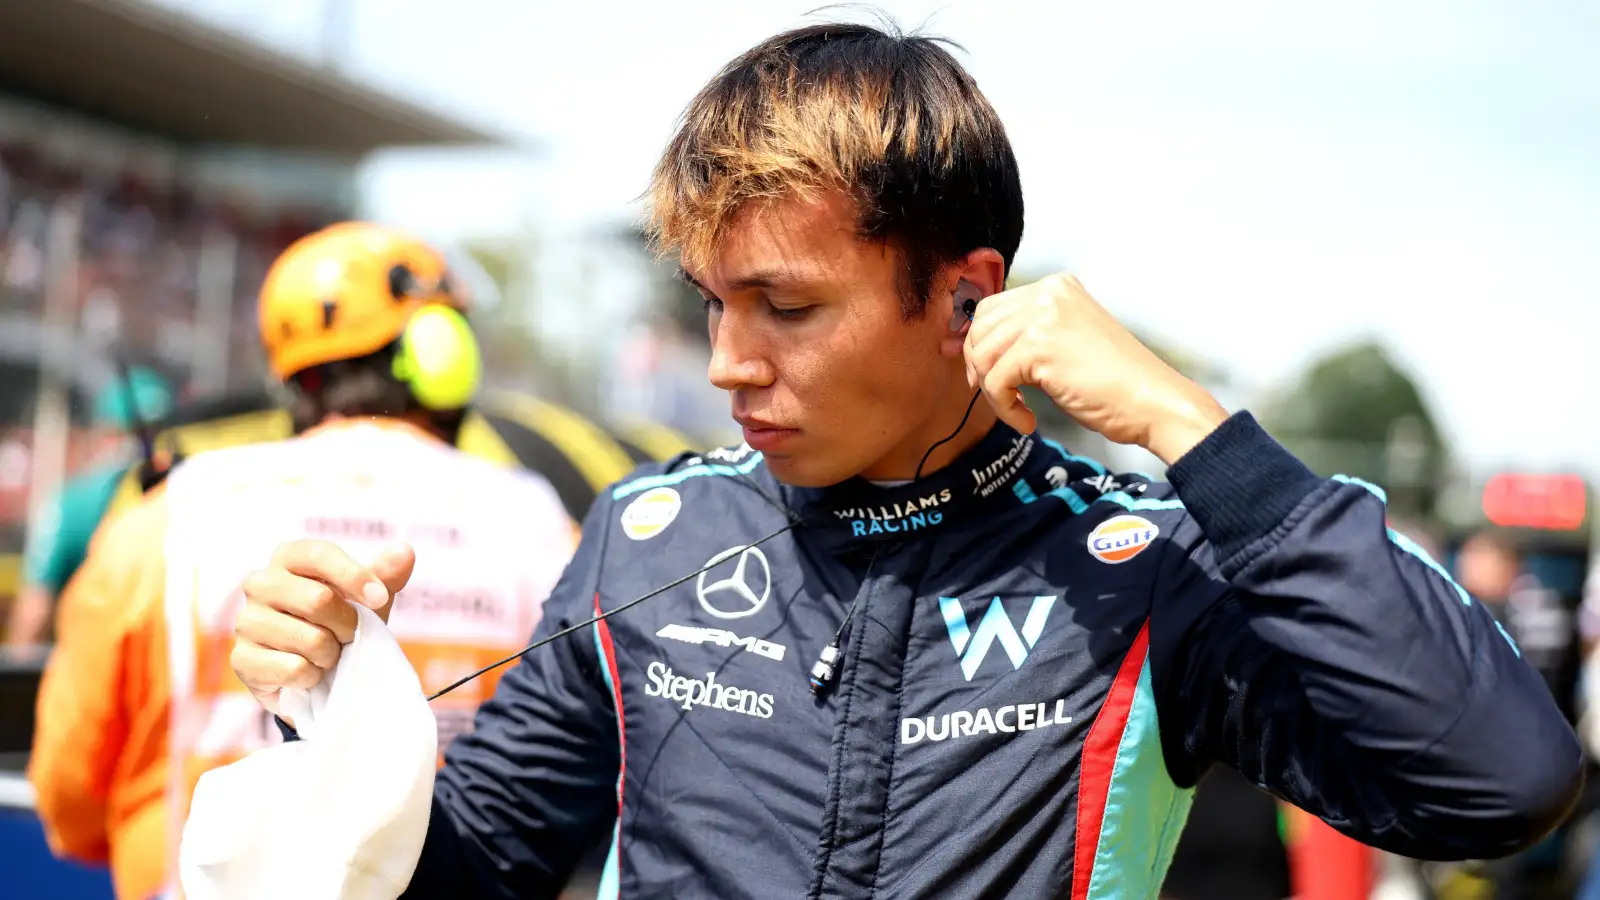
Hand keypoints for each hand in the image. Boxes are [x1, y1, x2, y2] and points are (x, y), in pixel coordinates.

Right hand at [230, 540, 415, 719]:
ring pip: (309, 639)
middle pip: (317, 600)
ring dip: (331, 655)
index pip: (320, 554)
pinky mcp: (242, 659)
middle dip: (347, 626)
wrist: (317, 674)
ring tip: (326, 656)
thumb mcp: (369, 599)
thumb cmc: (341, 624)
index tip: (379, 598)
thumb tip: (404, 550)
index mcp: (289, 558)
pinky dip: (313, 676)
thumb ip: (386, 575)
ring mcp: (246, 621)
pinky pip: (293, 669)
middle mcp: (260, 583)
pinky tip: (308, 674)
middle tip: (349, 637)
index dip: (355, 576)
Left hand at [963, 274, 1228, 464]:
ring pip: (982, 356)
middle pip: (980, 328)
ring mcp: (1044, 316)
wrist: (1154, 402)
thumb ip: (1029, 333)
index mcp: (1056, 286)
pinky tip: (1028, 421)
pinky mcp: (1039, 346)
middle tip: (999, 396)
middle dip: (979, 367)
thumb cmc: (1113, 383)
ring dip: (994, 393)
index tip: (983, 375)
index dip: (979, 345)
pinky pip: (994, 381)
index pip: (991, 308)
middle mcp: (1048, 292)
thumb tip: (972, 346)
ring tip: (1019, 411)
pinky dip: (1005, 409)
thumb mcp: (1066, 341)